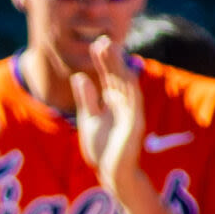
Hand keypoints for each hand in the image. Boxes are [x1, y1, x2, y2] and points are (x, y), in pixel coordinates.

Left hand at [71, 35, 146, 193]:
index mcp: (112, 101)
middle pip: (117, 76)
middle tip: (103, 41)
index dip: (103, 61)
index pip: (108, 76)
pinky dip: (130, 88)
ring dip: (121, 68)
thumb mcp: (89, 119)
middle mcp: (124, 103)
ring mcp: (131, 113)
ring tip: (113, 52)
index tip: (96, 44)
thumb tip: (79, 77)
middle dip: (111, 59)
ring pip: (127, 85)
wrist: (111, 173)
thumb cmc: (102, 148)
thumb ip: (86, 99)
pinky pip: (134, 103)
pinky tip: (126, 74)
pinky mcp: (135, 124)